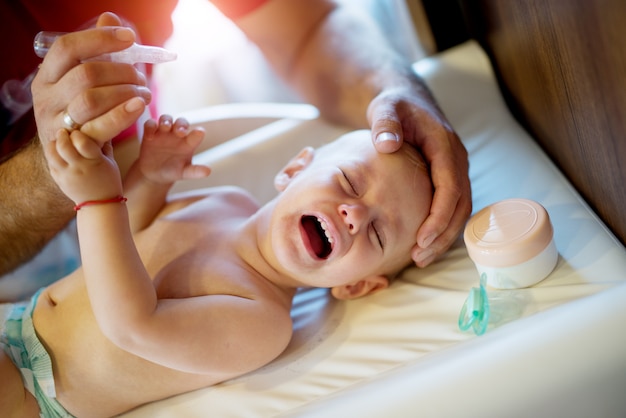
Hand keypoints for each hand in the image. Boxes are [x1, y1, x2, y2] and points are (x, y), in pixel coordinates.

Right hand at [31, 12, 150, 146]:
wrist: (74, 158)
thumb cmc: (83, 113)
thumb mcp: (84, 82)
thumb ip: (96, 52)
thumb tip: (110, 18)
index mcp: (46, 75)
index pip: (67, 48)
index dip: (99, 39)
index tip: (130, 38)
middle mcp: (46, 97)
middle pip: (85, 74)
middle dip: (121, 72)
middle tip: (142, 76)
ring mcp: (57, 123)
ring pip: (91, 100)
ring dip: (125, 93)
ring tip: (145, 94)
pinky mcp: (75, 144)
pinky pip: (99, 127)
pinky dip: (123, 115)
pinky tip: (139, 106)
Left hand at [45, 129, 122, 204]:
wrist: (100, 205)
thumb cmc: (109, 181)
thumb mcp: (111, 162)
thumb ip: (105, 144)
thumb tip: (104, 125)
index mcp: (95, 162)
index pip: (81, 142)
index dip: (77, 134)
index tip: (78, 132)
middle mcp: (79, 168)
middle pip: (63, 145)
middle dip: (62, 135)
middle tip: (65, 132)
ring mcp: (67, 175)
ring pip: (51, 153)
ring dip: (54, 144)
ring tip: (60, 142)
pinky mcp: (58, 180)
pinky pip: (50, 163)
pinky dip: (52, 155)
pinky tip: (59, 153)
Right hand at [138, 115, 210, 183]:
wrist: (154, 174)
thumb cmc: (173, 171)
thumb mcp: (184, 173)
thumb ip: (195, 171)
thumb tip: (208, 172)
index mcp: (188, 143)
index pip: (196, 135)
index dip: (198, 132)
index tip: (199, 132)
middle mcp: (177, 135)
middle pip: (181, 122)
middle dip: (181, 124)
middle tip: (180, 132)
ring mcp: (163, 132)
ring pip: (166, 119)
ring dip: (166, 121)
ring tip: (165, 127)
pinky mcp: (150, 134)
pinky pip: (150, 124)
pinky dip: (150, 126)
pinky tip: (150, 136)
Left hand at [367, 84, 471, 266]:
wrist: (405, 98)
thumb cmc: (394, 105)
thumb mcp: (385, 108)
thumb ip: (385, 123)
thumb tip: (388, 144)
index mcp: (445, 144)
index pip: (450, 186)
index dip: (439, 215)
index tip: (422, 238)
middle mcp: (456, 159)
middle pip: (460, 204)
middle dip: (443, 234)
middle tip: (419, 257)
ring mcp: (454, 169)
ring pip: (459, 209)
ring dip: (444, 236)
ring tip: (420, 257)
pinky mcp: (447, 177)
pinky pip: (451, 206)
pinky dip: (441, 227)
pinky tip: (422, 243)